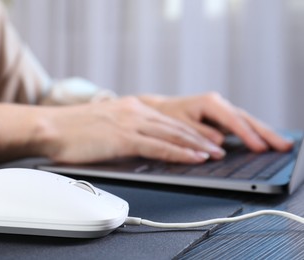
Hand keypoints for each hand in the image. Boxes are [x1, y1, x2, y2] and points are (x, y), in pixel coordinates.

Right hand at [0, 98, 226, 164]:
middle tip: (219, 146)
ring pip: (172, 134)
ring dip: (196, 145)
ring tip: (214, 154)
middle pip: (175, 125)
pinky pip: (158, 146)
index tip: (206, 138)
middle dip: (200, 137)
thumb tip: (142, 150)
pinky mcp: (123, 137)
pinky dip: (178, 152)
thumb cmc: (73, 131)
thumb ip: (127, 134)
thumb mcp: (105, 127)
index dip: (190, 130)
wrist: (50, 127)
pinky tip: (193, 158)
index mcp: (130, 108)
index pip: (168, 119)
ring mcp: (129, 123)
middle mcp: (134, 111)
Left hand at [138, 92, 292, 152]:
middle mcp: (218, 104)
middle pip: (246, 119)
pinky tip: (266, 142)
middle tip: (284, 145)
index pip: (232, 120)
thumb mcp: (179, 126)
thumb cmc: (167, 116)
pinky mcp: (221, 119)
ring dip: (264, 133)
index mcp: (209, 103)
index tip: (260, 147)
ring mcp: (221, 111)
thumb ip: (198, 134)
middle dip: (265, 133)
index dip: (247, 135)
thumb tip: (218, 144)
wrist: (159, 110)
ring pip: (246, 121)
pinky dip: (254, 133)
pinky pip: (241, 126)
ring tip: (283, 144)